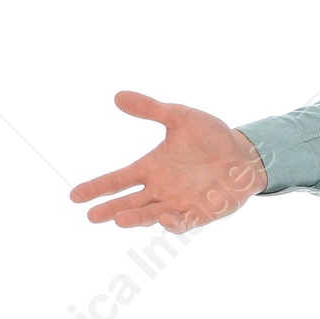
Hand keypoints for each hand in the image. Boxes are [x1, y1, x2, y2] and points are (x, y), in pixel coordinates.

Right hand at [70, 91, 266, 230]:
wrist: (244, 153)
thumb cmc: (211, 137)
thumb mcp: (180, 117)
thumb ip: (151, 109)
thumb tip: (118, 96)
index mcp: (151, 168)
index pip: (118, 180)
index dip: (97, 188)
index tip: (75, 196)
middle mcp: (161, 189)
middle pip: (129, 203)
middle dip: (110, 210)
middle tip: (91, 216)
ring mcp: (179, 203)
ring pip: (151, 215)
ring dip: (135, 218)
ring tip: (119, 220)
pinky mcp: (200, 213)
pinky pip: (183, 222)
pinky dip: (173, 222)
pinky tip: (164, 217)